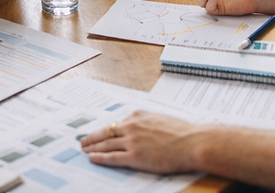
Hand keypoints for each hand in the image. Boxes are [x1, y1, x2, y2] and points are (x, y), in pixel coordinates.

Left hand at [80, 111, 200, 173]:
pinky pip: (111, 157)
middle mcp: (132, 126)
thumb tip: (138, 127)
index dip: (104, 129)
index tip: (97, 132)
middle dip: (92, 137)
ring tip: (84, 150)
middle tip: (82, 141)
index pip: (115, 123)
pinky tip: (92, 158)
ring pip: (105, 144)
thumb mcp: (160, 119)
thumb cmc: (182, 132)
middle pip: (105, 132)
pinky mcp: (135, 156)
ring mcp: (132, 141)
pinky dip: (99, 157)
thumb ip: (146, 122)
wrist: (192, 142)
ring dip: (92, 147)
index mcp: (138, 115)